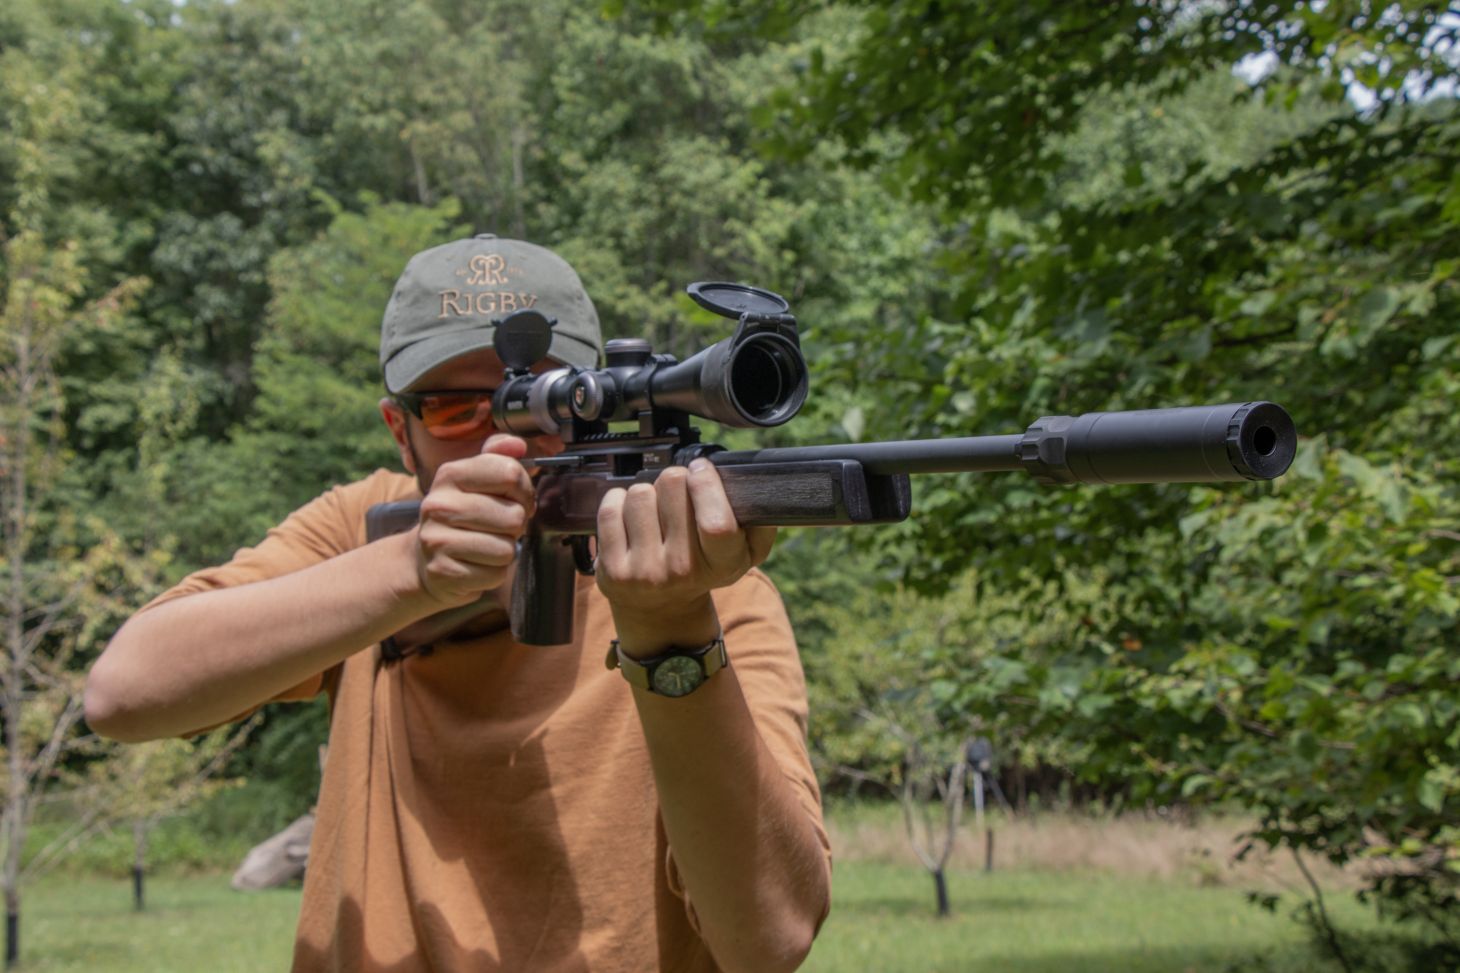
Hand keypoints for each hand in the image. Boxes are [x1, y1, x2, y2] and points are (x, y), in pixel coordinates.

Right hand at [413, 434, 534, 607]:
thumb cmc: (462, 518)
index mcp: (450, 475)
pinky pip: (494, 573)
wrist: (424, 561)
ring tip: (486, 545)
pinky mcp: (443, 571)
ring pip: (506, 548)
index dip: (524, 490)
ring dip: (505, 550)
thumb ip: (499, 457)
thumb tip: (517, 445)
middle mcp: (438, 504)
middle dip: (516, 525)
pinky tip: (476, 564)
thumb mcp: (476, 481)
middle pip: (514, 515)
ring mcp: (437, 540)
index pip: (510, 473)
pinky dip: (493, 573)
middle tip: (499, 526)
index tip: (516, 498)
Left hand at [595, 458, 776, 655]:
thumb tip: (759, 494)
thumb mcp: (744, 554)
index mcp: (721, 564)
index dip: (707, 485)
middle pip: (673, 487)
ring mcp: (645, 572)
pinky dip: (619, 501)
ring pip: (640, 492)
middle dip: (676, 480)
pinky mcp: (613, 570)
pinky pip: (611, 507)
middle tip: (677, 497)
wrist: (661, 608)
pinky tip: (631, 517)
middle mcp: (682, 571)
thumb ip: (761, 525)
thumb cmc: (705, 567)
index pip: (716, 522)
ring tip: (655, 513)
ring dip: (648, 493)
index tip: (701, 470)